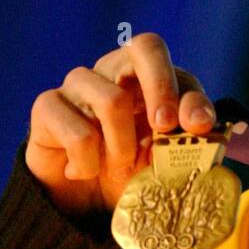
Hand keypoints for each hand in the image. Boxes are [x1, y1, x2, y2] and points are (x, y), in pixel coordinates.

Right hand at [25, 33, 216, 215]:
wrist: (82, 200)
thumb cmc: (131, 167)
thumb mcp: (167, 153)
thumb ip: (186, 134)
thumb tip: (201, 122)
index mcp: (143, 72)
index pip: (159, 52)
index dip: (180, 84)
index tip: (196, 125)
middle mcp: (110, 69)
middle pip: (141, 48)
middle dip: (162, 89)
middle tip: (165, 129)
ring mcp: (77, 85)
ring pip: (113, 101)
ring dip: (123, 147)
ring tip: (118, 166)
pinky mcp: (47, 107)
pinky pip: (79, 134)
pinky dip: (89, 164)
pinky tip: (81, 171)